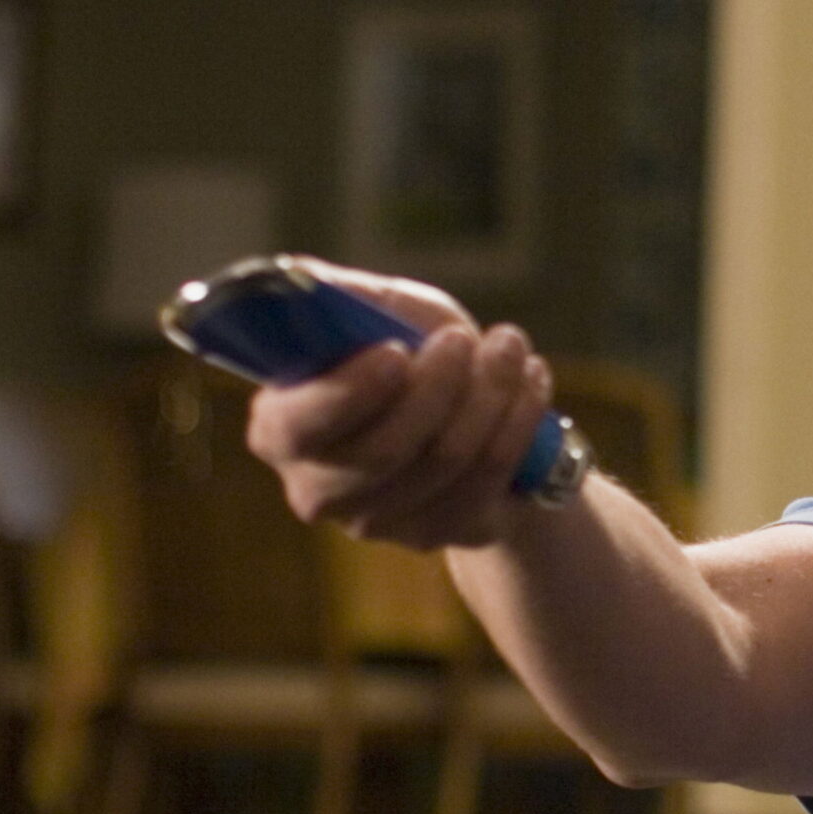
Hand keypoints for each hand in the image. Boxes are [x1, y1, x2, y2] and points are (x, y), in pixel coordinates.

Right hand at [242, 259, 556, 549]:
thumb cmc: (413, 352)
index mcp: (281, 426)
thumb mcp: (379, 312)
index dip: (348, 394)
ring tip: (509, 347)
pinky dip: (518, 421)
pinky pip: (488, 478)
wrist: (475, 407)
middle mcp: (316, 487)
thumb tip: (303, 281)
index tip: (397, 354)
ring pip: (444, 462)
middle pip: (381, 451)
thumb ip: (340, 299)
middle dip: (437, 387)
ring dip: (488, 394)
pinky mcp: (436, 532)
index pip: (298, 427)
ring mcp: (376, 521)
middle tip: (466, 338)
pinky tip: (530, 381)